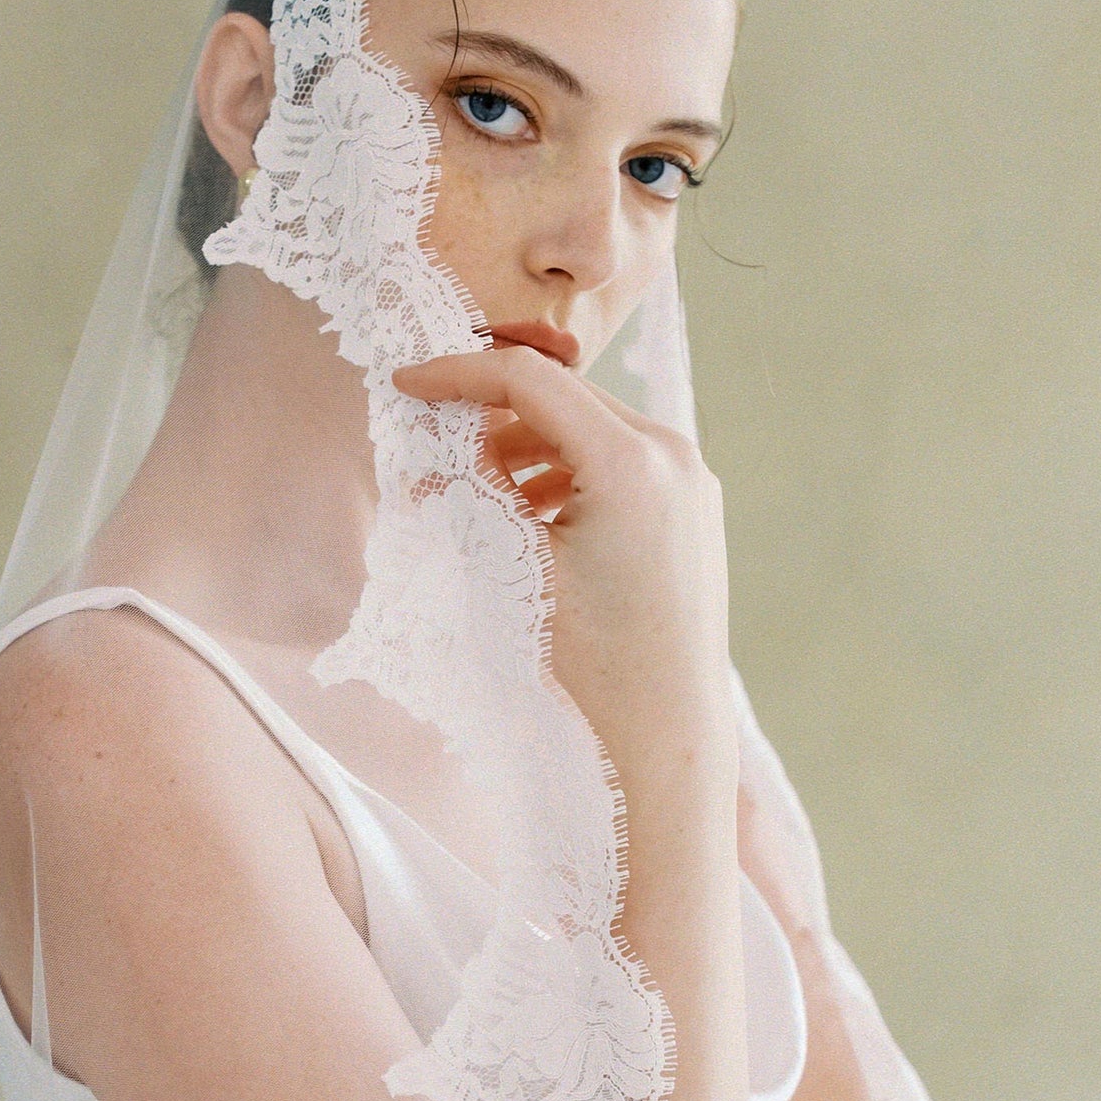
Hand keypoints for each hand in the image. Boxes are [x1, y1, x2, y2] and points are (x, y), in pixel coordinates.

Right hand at [392, 346, 736, 786]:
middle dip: (492, 413)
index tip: (407, 384)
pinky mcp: (693, 505)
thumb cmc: (600, 659)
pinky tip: (532, 516)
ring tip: (480, 494)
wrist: (669, 725)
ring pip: (590, 428)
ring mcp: (690, 478)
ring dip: (529, 446)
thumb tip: (437, 448)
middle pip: (563, 397)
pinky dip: (569, 472)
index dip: (458, 376)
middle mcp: (672, 453)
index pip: (529, 381)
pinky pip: (620, 462)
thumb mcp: (522, 567)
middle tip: (436, 444)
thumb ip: (478, 492)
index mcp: (631, 460)